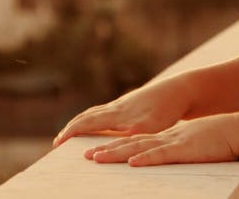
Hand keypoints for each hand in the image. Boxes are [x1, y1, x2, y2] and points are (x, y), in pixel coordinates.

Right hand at [52, 76, 192, 147]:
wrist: (182, 90)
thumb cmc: (168, 109)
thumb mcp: (149, 127)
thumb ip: (129, 137)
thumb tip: (108, 148)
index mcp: (117, 113)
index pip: (86, 123)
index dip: (70, 133)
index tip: (56, 144)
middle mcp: (117, 107)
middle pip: (87, 116)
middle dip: (71, 129)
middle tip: (57, 141)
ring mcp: (124, 104)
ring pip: (96, 112)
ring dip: (81, 122)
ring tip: (72, 132)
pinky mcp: (132, 103)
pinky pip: (106, 111)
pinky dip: (95, 118)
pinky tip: (99, 123)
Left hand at [84, 115, 238, 166]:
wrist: (238, 129)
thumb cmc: (220, 140)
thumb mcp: (196, 146)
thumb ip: (182, 150)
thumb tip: (175, 156)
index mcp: (168, 137)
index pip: (138, 142)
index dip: (116, 146)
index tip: (98, 151)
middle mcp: (166, 138)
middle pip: (132, 144)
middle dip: (108, 150)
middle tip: (86, 156)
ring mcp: (174, 142)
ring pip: (140, 148)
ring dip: (117, 153)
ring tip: (97, 158)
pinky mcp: (184, 149)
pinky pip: (161, 155)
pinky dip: (145, 158)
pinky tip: (131, 162)